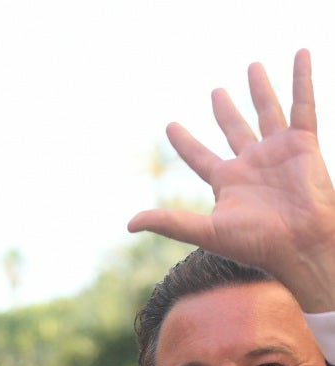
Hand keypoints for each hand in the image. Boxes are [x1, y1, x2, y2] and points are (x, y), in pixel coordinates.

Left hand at [129, 50, 334, 311]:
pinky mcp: (303, 143)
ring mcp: (277, 151)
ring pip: (266, 111)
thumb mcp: (207, 231)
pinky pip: (303, 104)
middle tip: (215, 91)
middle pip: (233, 128)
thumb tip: (129, 225)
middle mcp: (250, 164)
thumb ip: (170, 223)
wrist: (300, 244)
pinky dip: (302, 79)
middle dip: (224, 110)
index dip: (184, 142)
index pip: (198, 155)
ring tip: (252, 66)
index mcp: (226, 181)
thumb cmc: (255, 243)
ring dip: (260, 89)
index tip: (170, 125)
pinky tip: (300, 55)